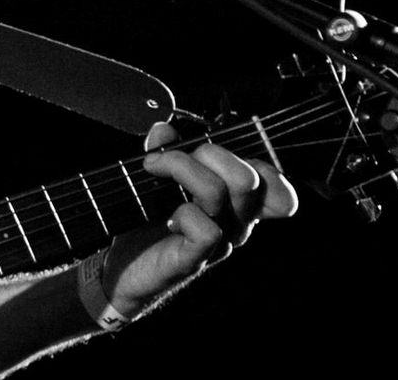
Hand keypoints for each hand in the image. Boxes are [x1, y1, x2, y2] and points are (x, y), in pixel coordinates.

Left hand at [102, 121, 297, 316]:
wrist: (121, 267)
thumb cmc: (146, 221)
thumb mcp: (157, 178)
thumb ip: (165, 149)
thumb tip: (164, 130)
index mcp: (237, 202)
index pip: (276, 186)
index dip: (258, 163)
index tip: (212, 153)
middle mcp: (236, 223)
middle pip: (248, 178)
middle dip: (206, 153)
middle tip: (170, 158)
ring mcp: (219, 243)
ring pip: (220, 193)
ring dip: (181, 169)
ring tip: (153, 169)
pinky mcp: (195, 260)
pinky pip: (207, 230)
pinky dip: (183, 214)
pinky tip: (168, 218)